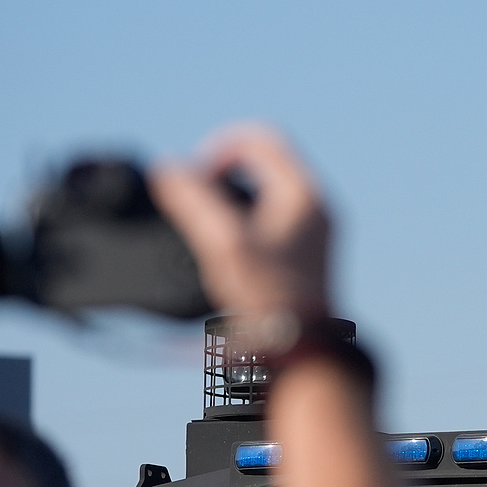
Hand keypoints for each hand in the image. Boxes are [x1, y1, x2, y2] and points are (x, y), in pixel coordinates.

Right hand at [149, 124, 330, 319]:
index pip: (260, 138)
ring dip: (232, 199)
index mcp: (304, 193)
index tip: (197, 180)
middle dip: (224, 175)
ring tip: (209, 228)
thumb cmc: (268, 298)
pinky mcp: (307, 254)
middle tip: (199, 203)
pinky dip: (245, 222)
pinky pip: (272, 218)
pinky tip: (226, 250)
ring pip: (268, 191)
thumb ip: (193, 200)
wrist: (302, 349)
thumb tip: (169, 167)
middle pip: (265, 162)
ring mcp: (315, 231)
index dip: (219, 148)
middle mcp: (317, 206)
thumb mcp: (222, 241)